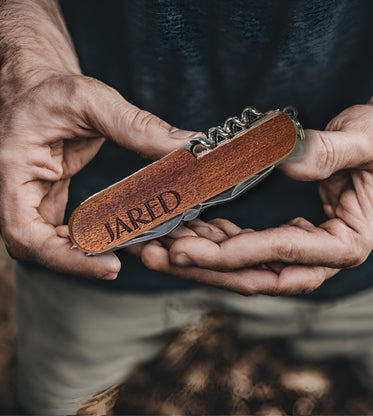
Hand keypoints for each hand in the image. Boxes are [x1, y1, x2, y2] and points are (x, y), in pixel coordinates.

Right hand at [0, 74, 196, 278]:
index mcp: (14, 169)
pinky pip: (64, 226)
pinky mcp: (49, 194)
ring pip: (49, 241)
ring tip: (124, 248)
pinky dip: (88, 235)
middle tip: (120, 263)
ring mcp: (32, 194)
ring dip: (84, 252)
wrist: (36, 84)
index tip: (108, 265)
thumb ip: (137, 124)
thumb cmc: (52, 87)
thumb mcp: (92, 100)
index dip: (63, 257)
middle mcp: (17, 188)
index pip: (24, 232)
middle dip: (77, 261)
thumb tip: (185, 144)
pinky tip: (115, 230)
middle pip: (35, 247)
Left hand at [139, 105, 372, 294]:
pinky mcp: (283, 237)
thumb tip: (286, 160)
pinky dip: (212, 240)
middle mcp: (321, 256)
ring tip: (157, 246)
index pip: (286, 254)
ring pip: (244, 266)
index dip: (240, 252)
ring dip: (201, 258)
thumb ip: (332, 151)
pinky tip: (184, 229)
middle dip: (207, 268)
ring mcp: (300, 249)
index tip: (194, 248)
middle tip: (161, 255)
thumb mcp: (367, 140)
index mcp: (348, 242)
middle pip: (257, 275)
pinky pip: (243, 246)